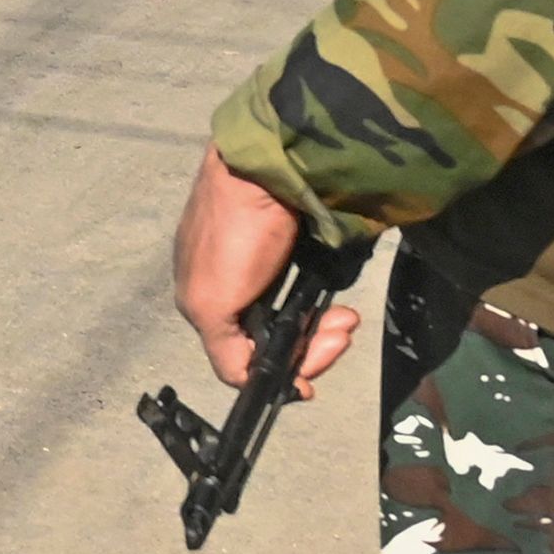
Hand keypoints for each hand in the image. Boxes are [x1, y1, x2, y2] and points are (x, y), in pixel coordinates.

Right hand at [173, 147, 354, 395]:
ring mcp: (261, 265)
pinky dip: (325, 302)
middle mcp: (232, 286)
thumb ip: (225, 352)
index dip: (284, 370)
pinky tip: (339, 303)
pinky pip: (308, 290)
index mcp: (206, 303)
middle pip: (278, 338)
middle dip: (314, 345)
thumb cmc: (235, 232)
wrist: (266, 167)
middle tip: (343, 330)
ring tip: (347, 318)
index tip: (313, 377)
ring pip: (297, 318)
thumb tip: (255, 386)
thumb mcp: (210, 301)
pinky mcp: (288, 245)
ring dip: (324, 327)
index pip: (246, 360)